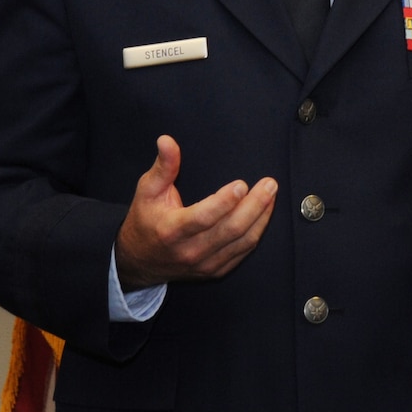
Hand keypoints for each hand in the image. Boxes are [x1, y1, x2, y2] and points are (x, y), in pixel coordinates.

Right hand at [114, 135, 276, 289]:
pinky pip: (243, 251)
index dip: (224, 202)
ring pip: (242, 242)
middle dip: (254, 206)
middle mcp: (189, 251)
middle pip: (230, 230)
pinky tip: (264, 213)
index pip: (202, 218)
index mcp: (171, 231)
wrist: (140, 261)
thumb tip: (167, 141)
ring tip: (271, 194)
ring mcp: (205, 264)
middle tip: (269, 184)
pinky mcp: (215, 270)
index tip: (242, 184)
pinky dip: (257, 231)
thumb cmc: (145, 220)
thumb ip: (163, 166)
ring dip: (261, 217)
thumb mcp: (148, 191)